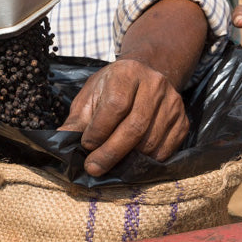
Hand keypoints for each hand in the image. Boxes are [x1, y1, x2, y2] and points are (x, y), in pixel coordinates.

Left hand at [60, 58, 188, 176]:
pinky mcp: (183, 120)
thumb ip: (77, 119)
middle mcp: (154, 85)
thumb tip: (59, 141)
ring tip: (111, 165)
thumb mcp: (91, 95)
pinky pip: (167, 149)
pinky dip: (148, 162)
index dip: (99, 130)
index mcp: (127, 73)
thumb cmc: (112, 87)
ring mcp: (173, 103)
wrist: (146, 74)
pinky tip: (132, 161)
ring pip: (151, 141)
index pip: (115, 105)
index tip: (86, 145)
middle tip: (94, 168)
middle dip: (111, 152)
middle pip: (135, 127)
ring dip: (129, 159)